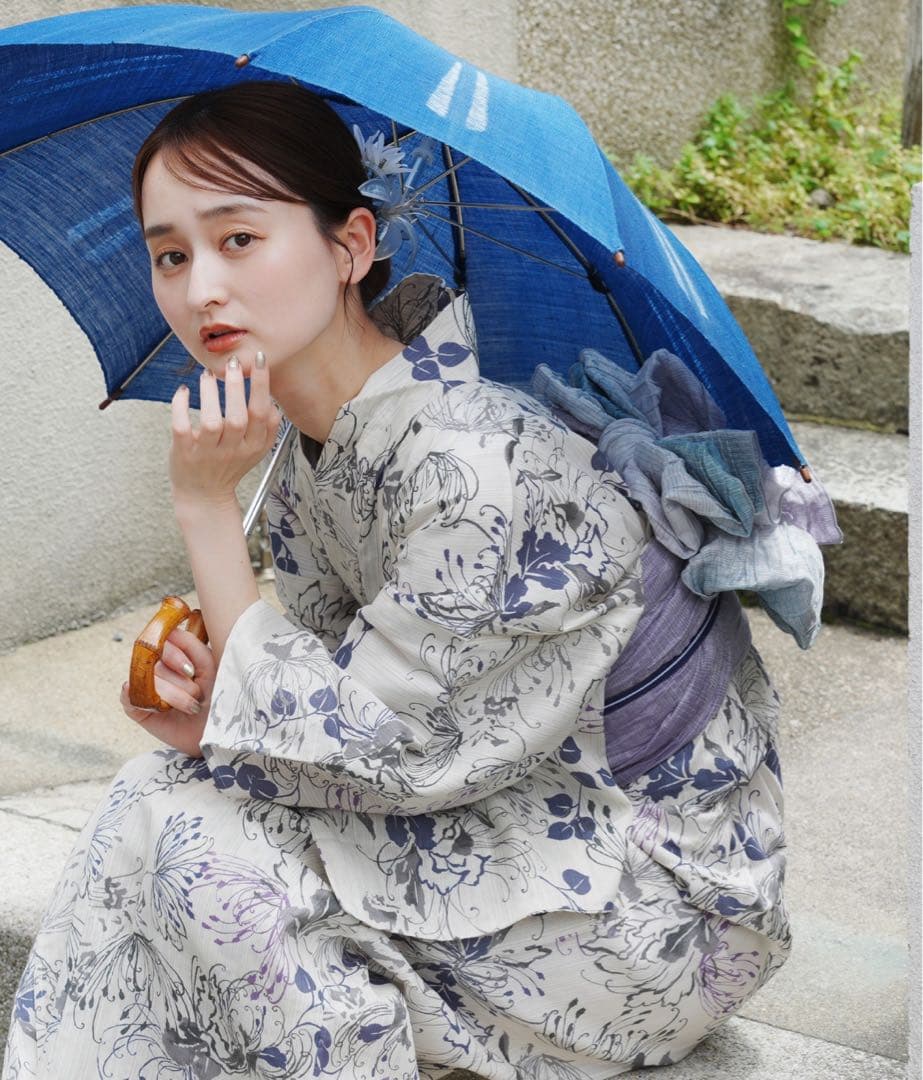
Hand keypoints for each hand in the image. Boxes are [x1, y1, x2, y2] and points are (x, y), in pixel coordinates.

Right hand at [121, 627, 216, 756]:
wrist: (218, 732)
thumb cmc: (218, 696)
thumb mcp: (211, 667)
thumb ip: (192, 645)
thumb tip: (169, 631)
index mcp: (175, 654)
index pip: (161, 640)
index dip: (174, 656)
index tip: (191, 671)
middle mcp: (158, 667)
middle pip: (153, 661)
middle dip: (180, 680)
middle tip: (197, 694)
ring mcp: (145, 686)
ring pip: (146, 680)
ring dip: (174, 696)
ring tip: (191, 707)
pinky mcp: (137, 707)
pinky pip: (129, 698)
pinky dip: (142, 701)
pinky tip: (161, 708)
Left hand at [170, 352, 280, 511]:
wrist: (204, 496)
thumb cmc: (229, 466)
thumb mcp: (256, 451)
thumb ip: (268, 428)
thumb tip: (271, 398)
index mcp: (254, 446)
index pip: (263, 413)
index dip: (262, 385)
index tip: (259, 360)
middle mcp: (233, 450)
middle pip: (238, 417)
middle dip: (237, 387)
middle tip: (232, 363)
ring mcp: (208, 453)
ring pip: (211, 422)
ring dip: (209, 395)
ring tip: (207, 375)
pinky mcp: (185, 454)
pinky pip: (182, 428)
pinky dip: (181, 406)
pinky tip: (184, 391)